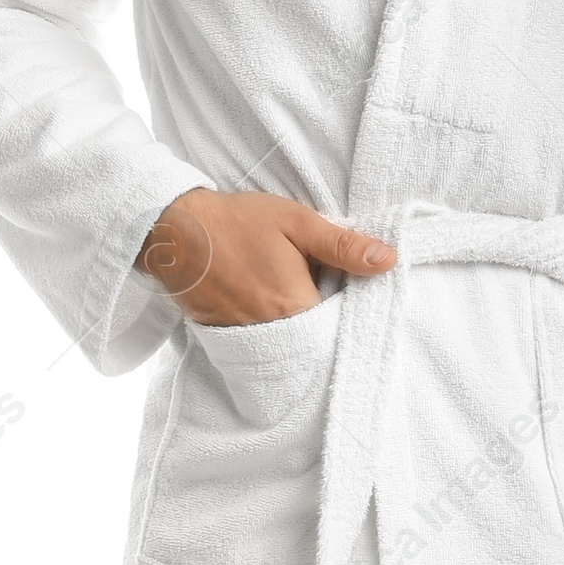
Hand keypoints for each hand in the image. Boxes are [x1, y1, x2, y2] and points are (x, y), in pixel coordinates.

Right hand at [135, 186, 395, 325]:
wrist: (175, 230)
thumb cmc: (238, 221)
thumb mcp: (296, 222)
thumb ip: (342, 246)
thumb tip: (388, 260)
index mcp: (294, 305)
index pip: (339, 322)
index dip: (346, 308)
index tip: (345, 289)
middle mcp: (272, 331)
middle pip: (314, 337)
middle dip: (322, 318)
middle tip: (313, 285)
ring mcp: (246, 337)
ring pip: (289, 341)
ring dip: (296, 324)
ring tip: (287, 291)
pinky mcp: (226, 337)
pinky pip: (262, 343)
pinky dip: (270, 328)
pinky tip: (265, 300)